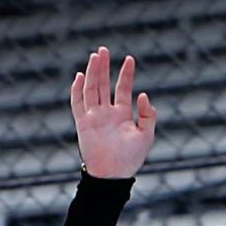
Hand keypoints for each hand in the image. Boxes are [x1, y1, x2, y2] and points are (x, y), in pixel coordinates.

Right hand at [71, 46, 157, 180]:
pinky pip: (77, 104)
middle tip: (103, 50)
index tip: (129, 59)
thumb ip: (148, 115)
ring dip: (92, 73)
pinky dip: (78, 90)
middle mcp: (106, 113)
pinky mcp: (83, 123)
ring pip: (91, 90)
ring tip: (94, 56)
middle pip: (103, 85)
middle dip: (104, 67)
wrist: (113, 175)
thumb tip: (142, 95)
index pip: (122, 89)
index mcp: (122, 115)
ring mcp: (94, 117)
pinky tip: (81, 76)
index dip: (126, 74)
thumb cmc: (131, 159)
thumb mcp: (147, 135)